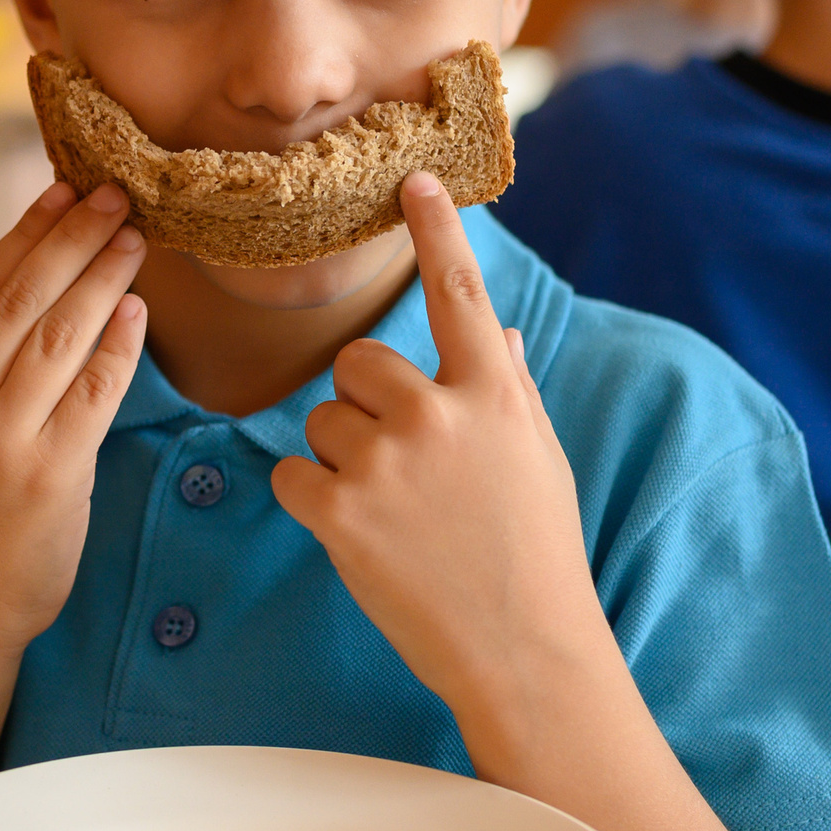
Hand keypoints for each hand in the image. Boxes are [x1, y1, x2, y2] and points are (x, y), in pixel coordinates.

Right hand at [0, 182, 147, 655]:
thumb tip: (40, 274)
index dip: (27, 232)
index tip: (63, 189)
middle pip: (24, 297)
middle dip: (73, 238)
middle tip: (114, 196)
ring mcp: (4, 438)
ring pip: (62, 334)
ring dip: (103, 278)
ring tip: (135, 239)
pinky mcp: (52, 471)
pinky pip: (95, 389)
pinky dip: (119, 344)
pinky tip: (136, 311)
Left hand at [271, 172, 603, 713]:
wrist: (525, 652)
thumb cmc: (535, 553)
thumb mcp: (538, 460)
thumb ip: (508, 390)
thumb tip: (503, 336)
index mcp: (494, 392)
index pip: (460, 293)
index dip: (438, 232)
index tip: (414, 179)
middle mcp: (439, 413)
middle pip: (356, 363)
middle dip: (364, 405)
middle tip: (402, 466)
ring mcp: (387, 462)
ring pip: (321, 420)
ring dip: (340, 458)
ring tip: (393, 513)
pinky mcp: (341, 513)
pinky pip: (293, 476)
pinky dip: (313, 503)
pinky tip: (360, 537)